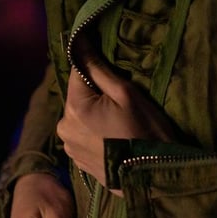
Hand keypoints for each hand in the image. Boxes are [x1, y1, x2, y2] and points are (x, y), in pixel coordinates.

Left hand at [57, 56, 178, 193]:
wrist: (152, 176)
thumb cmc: (144, 130)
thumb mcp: (126, 94)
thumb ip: (97, 68)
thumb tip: (78, 41)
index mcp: (74, 107)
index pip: (77, 72)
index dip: (94, 68)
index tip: (112, 74)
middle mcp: (64, 126)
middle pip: (77, 96)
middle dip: (95, 94)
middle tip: (121, 105)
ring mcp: (69, 146)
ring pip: (79, 115)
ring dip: (93, 114)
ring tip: (118, 124)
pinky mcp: (76, 161)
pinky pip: (81, 135)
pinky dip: (93, 132)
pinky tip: (112, 139)